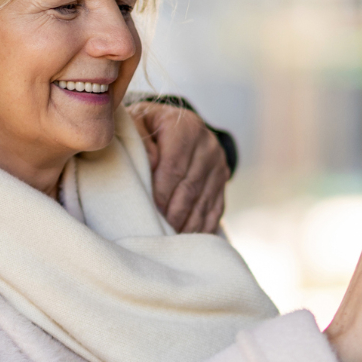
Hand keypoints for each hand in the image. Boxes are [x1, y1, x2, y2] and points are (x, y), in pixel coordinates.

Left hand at [128, 100, 229, 233]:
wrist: (175, 122)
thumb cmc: (148, 127)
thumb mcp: (138, 123)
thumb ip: (140, 139)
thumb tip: (150, 162)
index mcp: (186, 127)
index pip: (175, 166)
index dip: (162, 191)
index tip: (151, 209)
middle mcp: (207, 144)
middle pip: (191, 187)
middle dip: (174, 212)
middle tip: (160, 230)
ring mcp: (218, 163)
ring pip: (204, 200)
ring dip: (188, 223)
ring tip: (172, 238)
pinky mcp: (222, 179)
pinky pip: (216, 207)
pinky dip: (203, 225)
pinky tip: (190, 237)